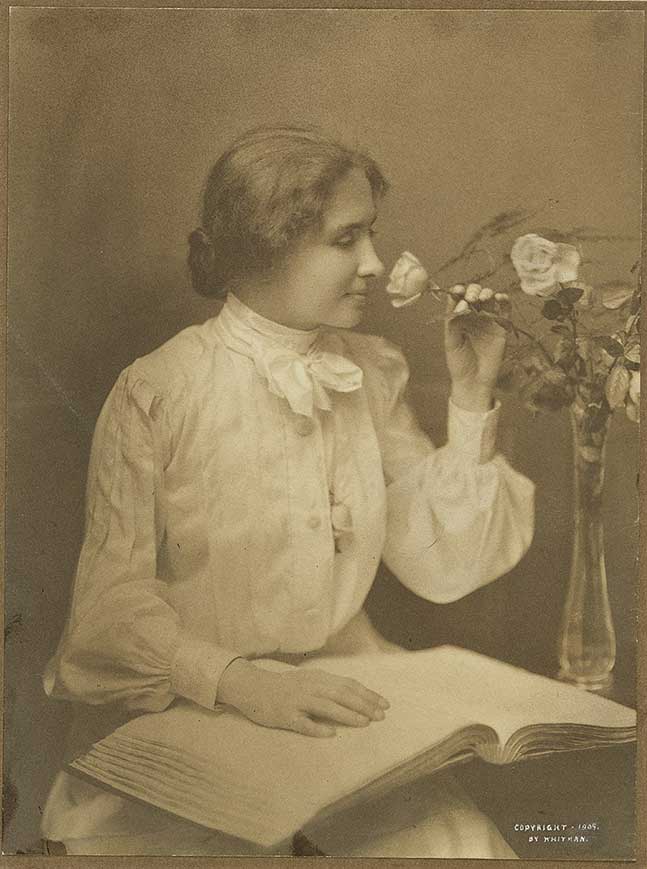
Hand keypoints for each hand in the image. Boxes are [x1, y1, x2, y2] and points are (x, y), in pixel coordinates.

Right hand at [217, 658, 389, 737]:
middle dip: (364, 704)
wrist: (252, 688)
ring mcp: (297, 701)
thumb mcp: (309, 680)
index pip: (348, 685)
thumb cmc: (285, 687)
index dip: (368, 694)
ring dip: (347, 714)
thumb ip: (329, 686)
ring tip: (364, 722)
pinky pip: (303, 723)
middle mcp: (310, 687)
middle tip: (381, 716)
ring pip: (326, 707)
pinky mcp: (285, 715)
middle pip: (341, 694)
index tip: (385, 704)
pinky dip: (317, 728)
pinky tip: (331, 734)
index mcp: (318, 678)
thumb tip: (355, 696)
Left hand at [444, 284, 508, 411]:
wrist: (474, 381)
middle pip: (474, 294)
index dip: (458, 290)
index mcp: (458, 317)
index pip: (458, 298)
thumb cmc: (459, 363)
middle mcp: (473, 315)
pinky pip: (505, 309)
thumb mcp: (451, 342)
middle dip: (473, 291)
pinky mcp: (502, 326)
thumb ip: (453, 323)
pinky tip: (499, 298)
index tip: (457, 290)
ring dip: (486, 293)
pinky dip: (504, 300)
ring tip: (483, 298)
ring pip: (489, 298)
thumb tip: (461, 304)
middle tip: (471, 299)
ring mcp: (488, 319)